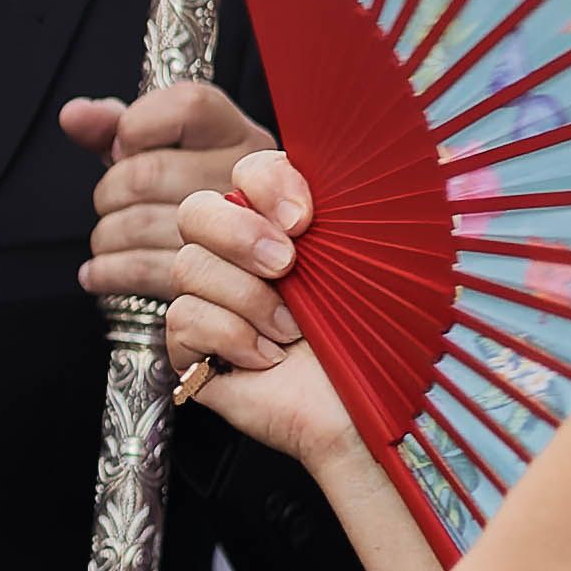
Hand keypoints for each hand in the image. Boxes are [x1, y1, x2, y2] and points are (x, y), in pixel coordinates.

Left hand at [69, 77, 275, 305]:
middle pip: (146, 173)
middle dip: (109, 192)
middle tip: (111, 204)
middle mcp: (247, 181)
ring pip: (137, 223)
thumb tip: (74, 115)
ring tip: (110, 238)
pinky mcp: (217, 281)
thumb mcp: (156, 152)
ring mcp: (240, 233)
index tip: (123, 149)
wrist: (227, 272)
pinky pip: (140, 268)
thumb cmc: (181, 196)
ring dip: (106, 235)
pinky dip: (107, 270)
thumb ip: (117, 126)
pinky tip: (101, 271)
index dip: (138, 125)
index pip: (190, 105)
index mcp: (240, 137)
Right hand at [132, 150, 373, 467]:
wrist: (375, 413)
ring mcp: (215, 300)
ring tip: (291, 329)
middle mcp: (245, 255)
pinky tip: (266, 358)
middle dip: (238, 233)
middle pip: (194, 209)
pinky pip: (182, 319)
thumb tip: (359, 156)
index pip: (248, 169)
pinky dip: (229, 337)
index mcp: (287, 224)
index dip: (265, 183)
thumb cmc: (388, 339)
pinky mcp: (194, 347)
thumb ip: (359, 198)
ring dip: (247, 299)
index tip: (304, 218)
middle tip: (288, 267)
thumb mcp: (382, 253)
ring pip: (186, 265)